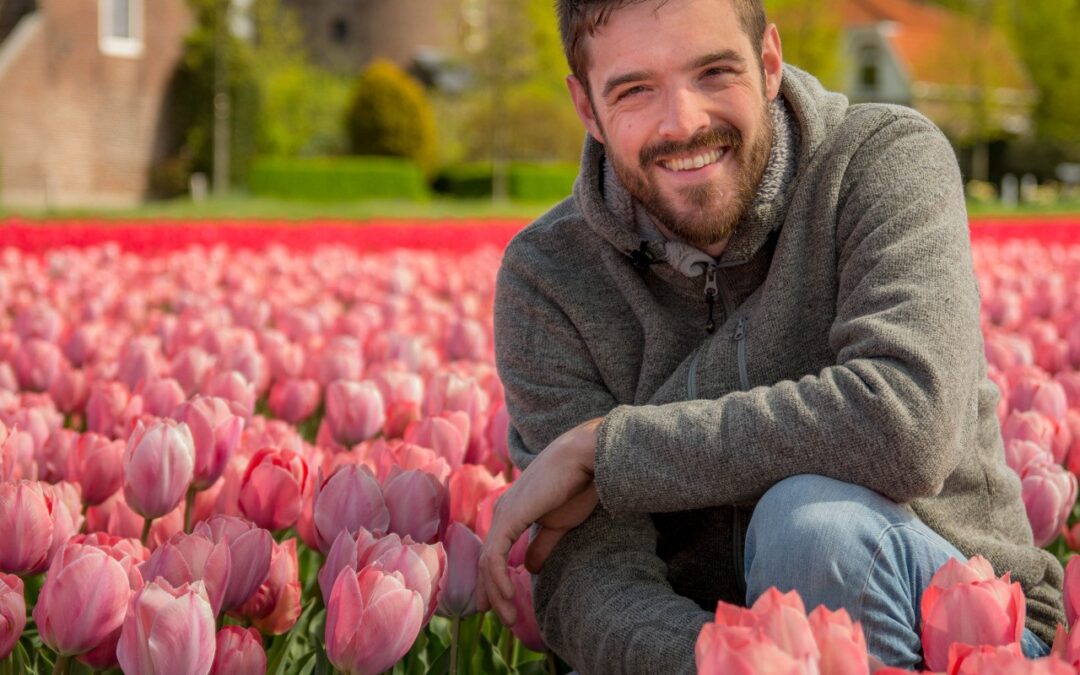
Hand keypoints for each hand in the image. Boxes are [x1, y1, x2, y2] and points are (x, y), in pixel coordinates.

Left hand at [477, 417, 602, 625]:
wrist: (585, 458)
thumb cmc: (577, 485)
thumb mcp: (558, 524)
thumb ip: (541, 546)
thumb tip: (529, 569)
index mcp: (511, 513)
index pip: (493, 552)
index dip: (494, 581)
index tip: (500, 605)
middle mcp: (501, 512)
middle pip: (486, 561)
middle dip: (491, 593)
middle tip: (503, 619)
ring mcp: (502, 514)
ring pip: (487, 563)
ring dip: (495, 593)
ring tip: (507, 617)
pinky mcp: (509, 518)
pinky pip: (494, 558)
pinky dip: (497, 580)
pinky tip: (507, 597)